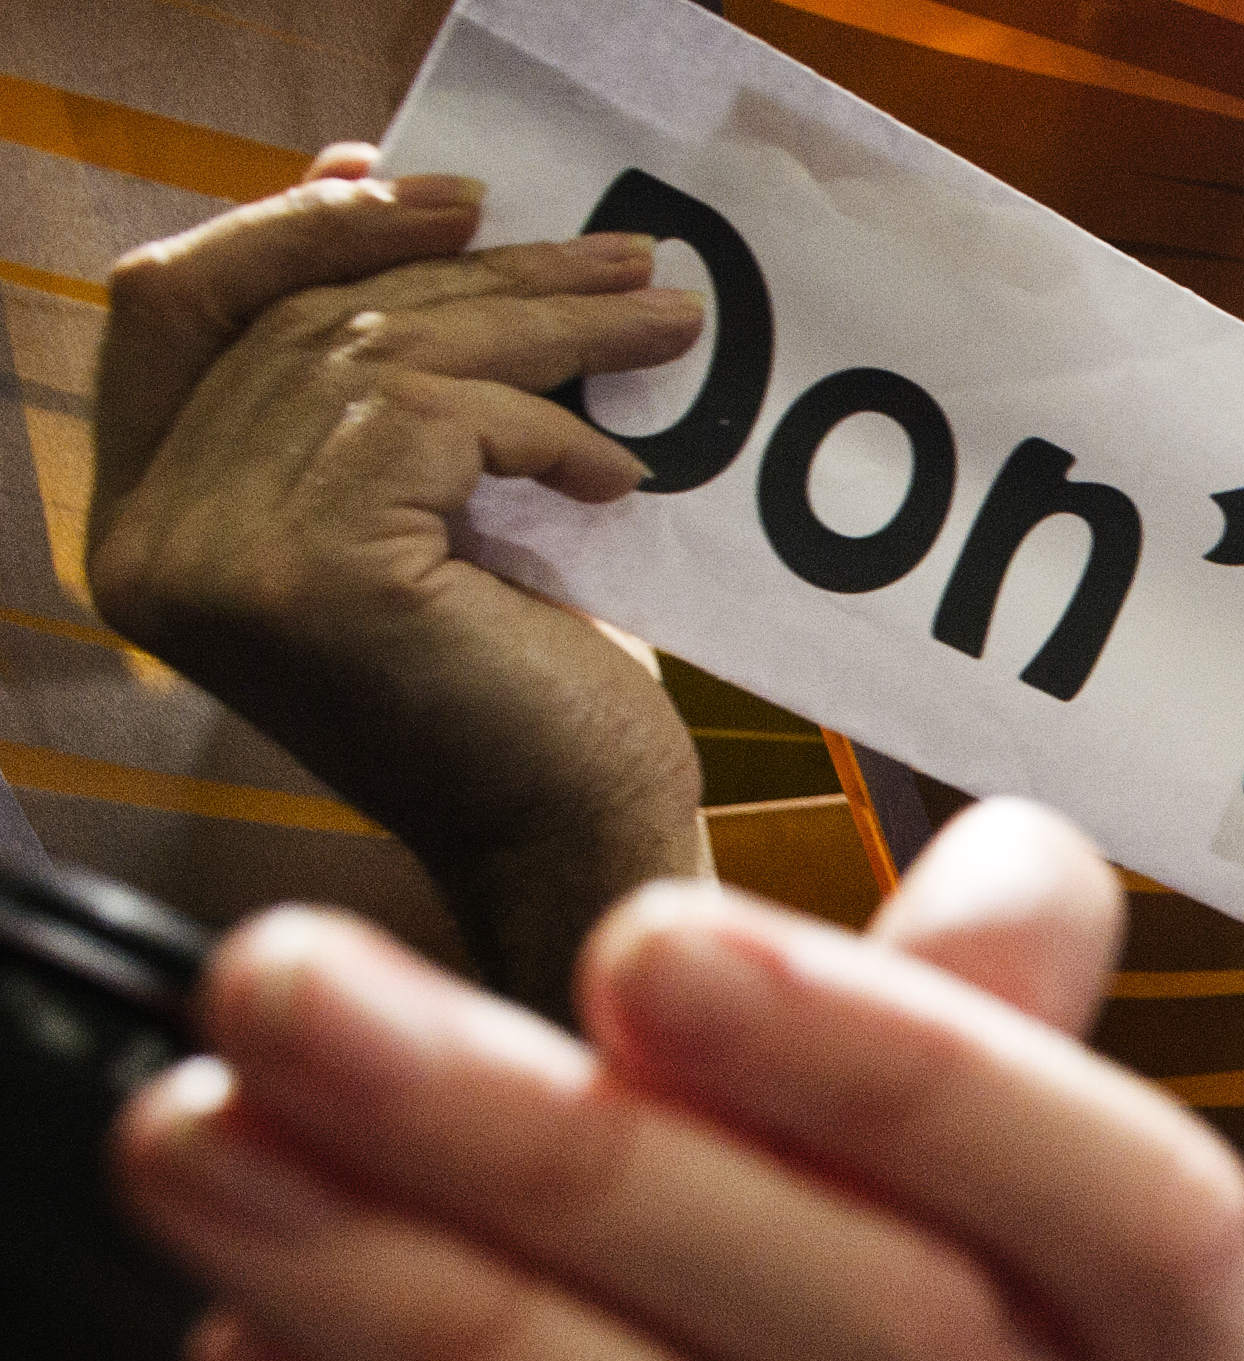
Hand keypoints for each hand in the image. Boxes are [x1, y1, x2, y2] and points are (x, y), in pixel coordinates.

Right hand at [87, 146, 710, 1011]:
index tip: (418, 188)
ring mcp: (219, 561)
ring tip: (663, 324)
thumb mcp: (428, 516)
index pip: (170, 310)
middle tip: (614, 252)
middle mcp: (150, 544)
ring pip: (380, 353)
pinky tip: (616, 480)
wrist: (576, 855)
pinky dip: (548, 427)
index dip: (288, 225)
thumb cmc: (522, 702)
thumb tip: (402, 210)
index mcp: (147, 524)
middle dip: (470, 266)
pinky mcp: (316, 572)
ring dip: (544, 323)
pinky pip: (438, 419)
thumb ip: (379, 393)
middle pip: (297, 318)